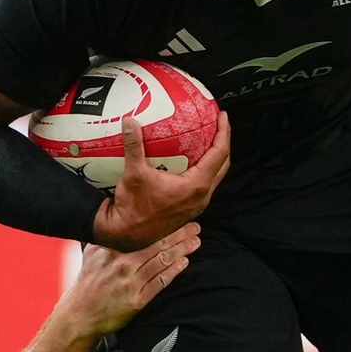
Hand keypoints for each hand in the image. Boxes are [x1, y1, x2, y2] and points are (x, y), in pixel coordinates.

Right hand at [61, 224, 201, 335]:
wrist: (80, 315)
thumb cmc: (88, 282)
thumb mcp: (91, 253)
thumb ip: (105, 236)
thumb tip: (112, 215)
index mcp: (111, 249)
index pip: (142, 233)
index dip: (162, 223)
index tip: (176, 215)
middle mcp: (122, 264)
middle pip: (157, 245)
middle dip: (179, 235)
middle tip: (195, 227)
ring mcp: (131, 282)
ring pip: (161, 262)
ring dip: (181, 251)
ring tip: (195, 242)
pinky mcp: (137, 300)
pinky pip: (160, 282)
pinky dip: (173, 271)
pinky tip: (184, 262)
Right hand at [91, 111, 229, 250]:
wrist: (127, 235)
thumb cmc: (133, 208)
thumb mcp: (133, 173)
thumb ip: (134, 146)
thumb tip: (130, 121)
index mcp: (196, 186)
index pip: (219, 154)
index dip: (224, 133)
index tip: (222, 117)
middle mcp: (201, 196)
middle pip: (222, 165)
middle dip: (223, 143)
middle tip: (217, 125)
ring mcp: (196, 205)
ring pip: (214, 177)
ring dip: (214, 158)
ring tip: (206, 141)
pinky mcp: (188, 209)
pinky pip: (203, 185)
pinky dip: (202, 170)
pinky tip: (189, 162)